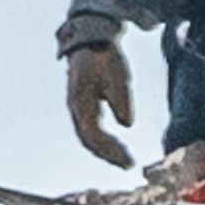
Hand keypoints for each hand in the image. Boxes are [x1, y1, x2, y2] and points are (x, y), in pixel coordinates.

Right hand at [60, 24, 134, 168]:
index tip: (127, 161)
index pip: (93, 135)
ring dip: (106, 150)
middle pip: (90, 139)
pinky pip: (92, 128)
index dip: (109, 150)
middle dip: (108, 154)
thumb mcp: (116, 75)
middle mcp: (76, 108)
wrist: (91, 40)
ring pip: (90, 136)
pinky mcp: (85, 105)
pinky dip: (104, 140)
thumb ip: (120, 98)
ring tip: (125, 160)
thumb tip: (127, 123)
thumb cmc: (103, 56)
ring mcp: (79, 107)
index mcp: (81, 102)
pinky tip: (117, 146)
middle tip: (128, 165)